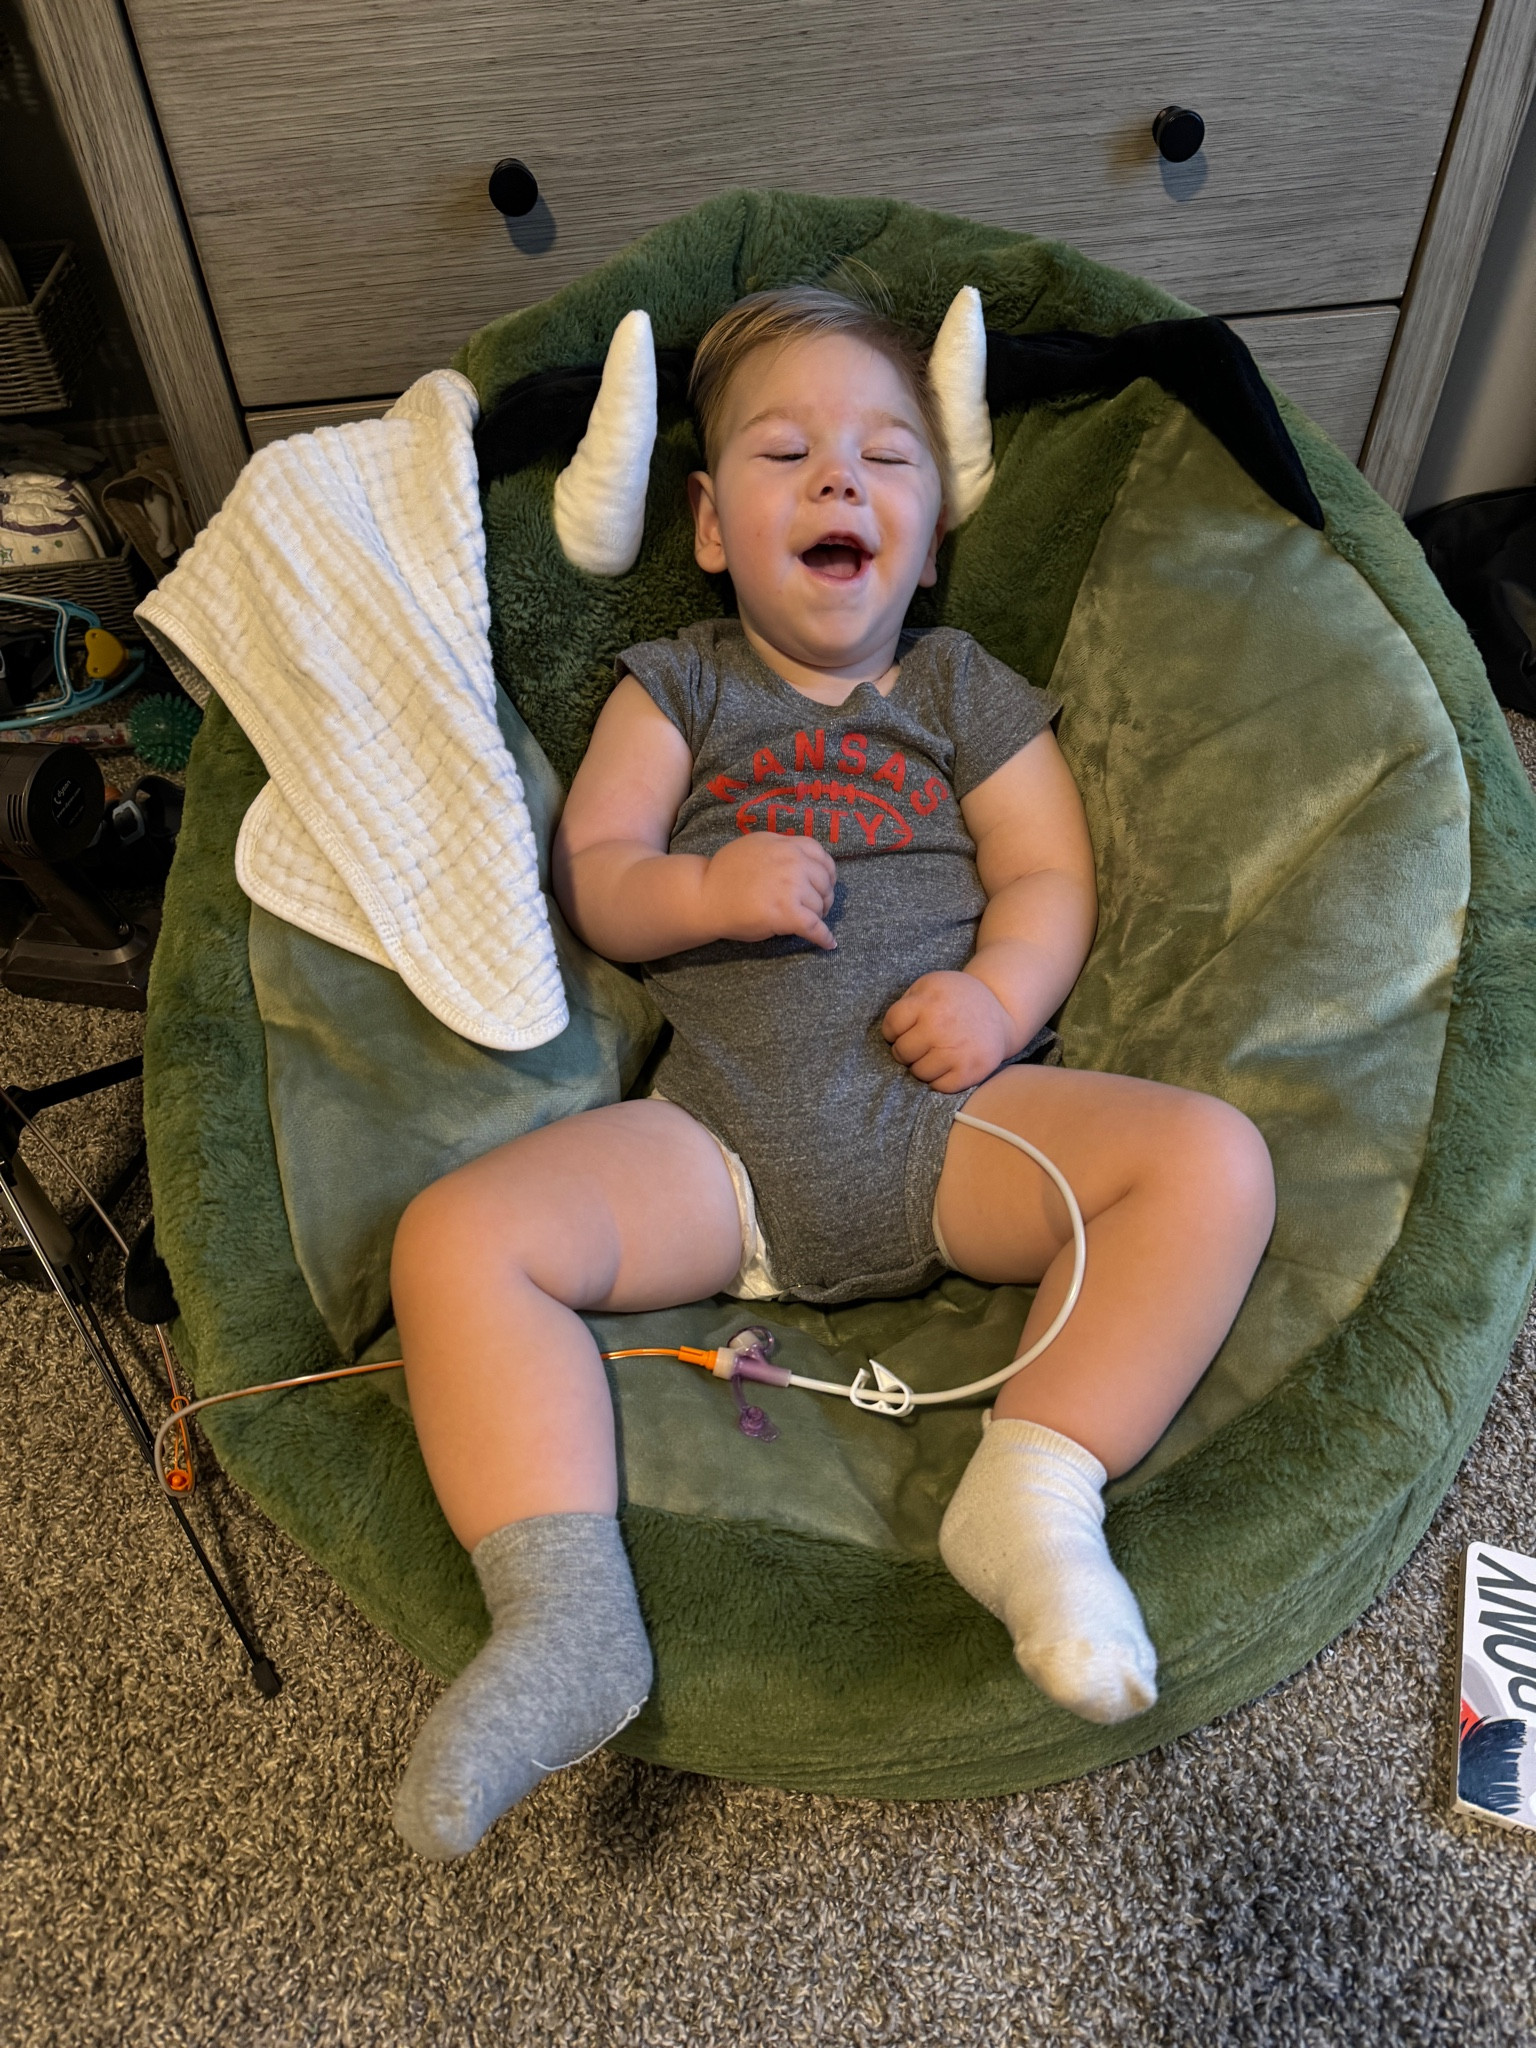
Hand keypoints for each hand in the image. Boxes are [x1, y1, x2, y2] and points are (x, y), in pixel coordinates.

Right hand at [701, 832, 837, 949]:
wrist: (705, 896)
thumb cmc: (725, 874)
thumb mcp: (756, 845)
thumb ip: (780, 848)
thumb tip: (802, 858)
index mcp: (784, 845)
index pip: (821, 855)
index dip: (827, 871)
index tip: (824, 883)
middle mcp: (791, 862)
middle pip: (824, 881)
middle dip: (823, 896)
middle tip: (816, 907)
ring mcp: (790, 888)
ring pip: (820, 905)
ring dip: (819, 915)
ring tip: (811, 922)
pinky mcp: (786, 913)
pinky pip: (814, 927)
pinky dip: (824, 937)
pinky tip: (829, 943)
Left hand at [882, 971, 1015, 1090]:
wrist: (1001, 1011)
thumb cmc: (958, 999)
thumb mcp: (931, 984)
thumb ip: (908, 1002)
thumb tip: (889, 1033)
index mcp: (928, 1002)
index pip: (891, 1026)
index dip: (893, 1031)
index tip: (903, 1031)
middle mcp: (940, 1026)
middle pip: (902, 1052)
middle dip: (907, 1050)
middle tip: (920, 1044)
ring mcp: (956, 1051)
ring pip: (918, 1073)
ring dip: (922, 1066)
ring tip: (935, 1054)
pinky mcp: (970, 1071)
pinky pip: (939, 1087)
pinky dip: (939, 1079)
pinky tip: (947, 1065)